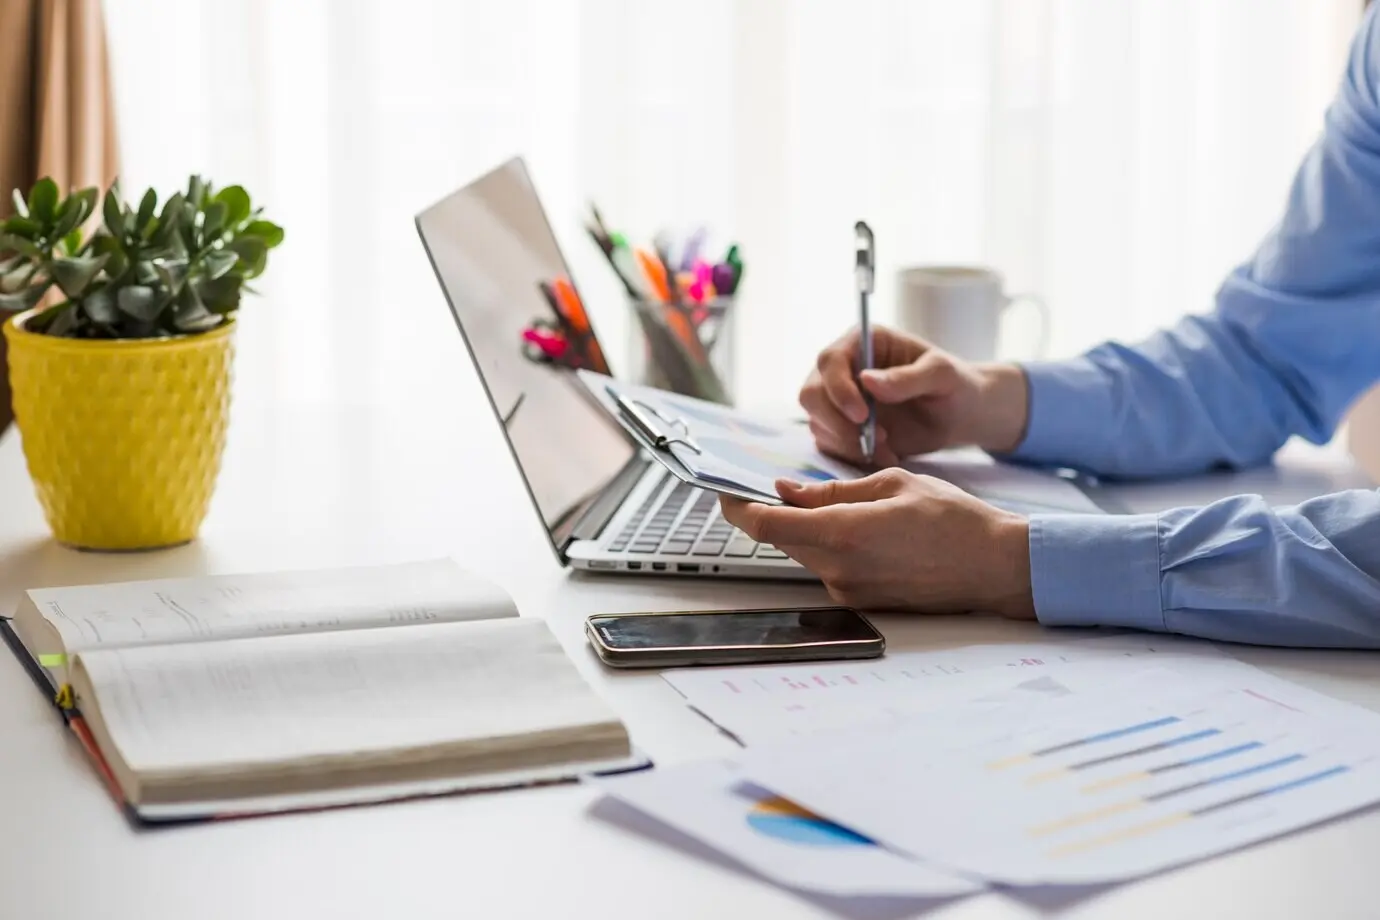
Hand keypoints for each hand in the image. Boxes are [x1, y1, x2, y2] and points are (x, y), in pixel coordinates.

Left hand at [720, 469, 1035, 617]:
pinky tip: (862, 530)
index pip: (765, 526)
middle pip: (781, 539)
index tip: (727, 492)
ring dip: (807, 529)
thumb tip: (787, 491)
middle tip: (780, 488)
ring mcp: (849, 591)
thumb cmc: (954, 520)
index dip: (738, 509)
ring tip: (838, 505)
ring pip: (805, 552)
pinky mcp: (862, 603)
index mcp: (842, 534)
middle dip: (775, 513)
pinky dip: (831, 546)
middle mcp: (838, 570)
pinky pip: (829, 568)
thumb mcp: (891, 484)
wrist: (996, 567)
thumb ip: (832, 492)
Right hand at [799, 325, 1029, 466]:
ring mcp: (838, 400)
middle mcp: (843, 369)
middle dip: (838, 422)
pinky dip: (853, 456)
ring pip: (818, 423)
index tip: (861, 415)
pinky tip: (886, 454)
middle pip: (812, 394)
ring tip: (888, 448)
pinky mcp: (841, 427)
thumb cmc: (954, 384)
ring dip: (848, 442)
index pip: (830, 360)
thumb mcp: (940, 375)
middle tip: (877, 438)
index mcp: (862, 342)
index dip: (838, 388)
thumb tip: (867, 380)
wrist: (958, 415)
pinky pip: (830, 445)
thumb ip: (907, 378)